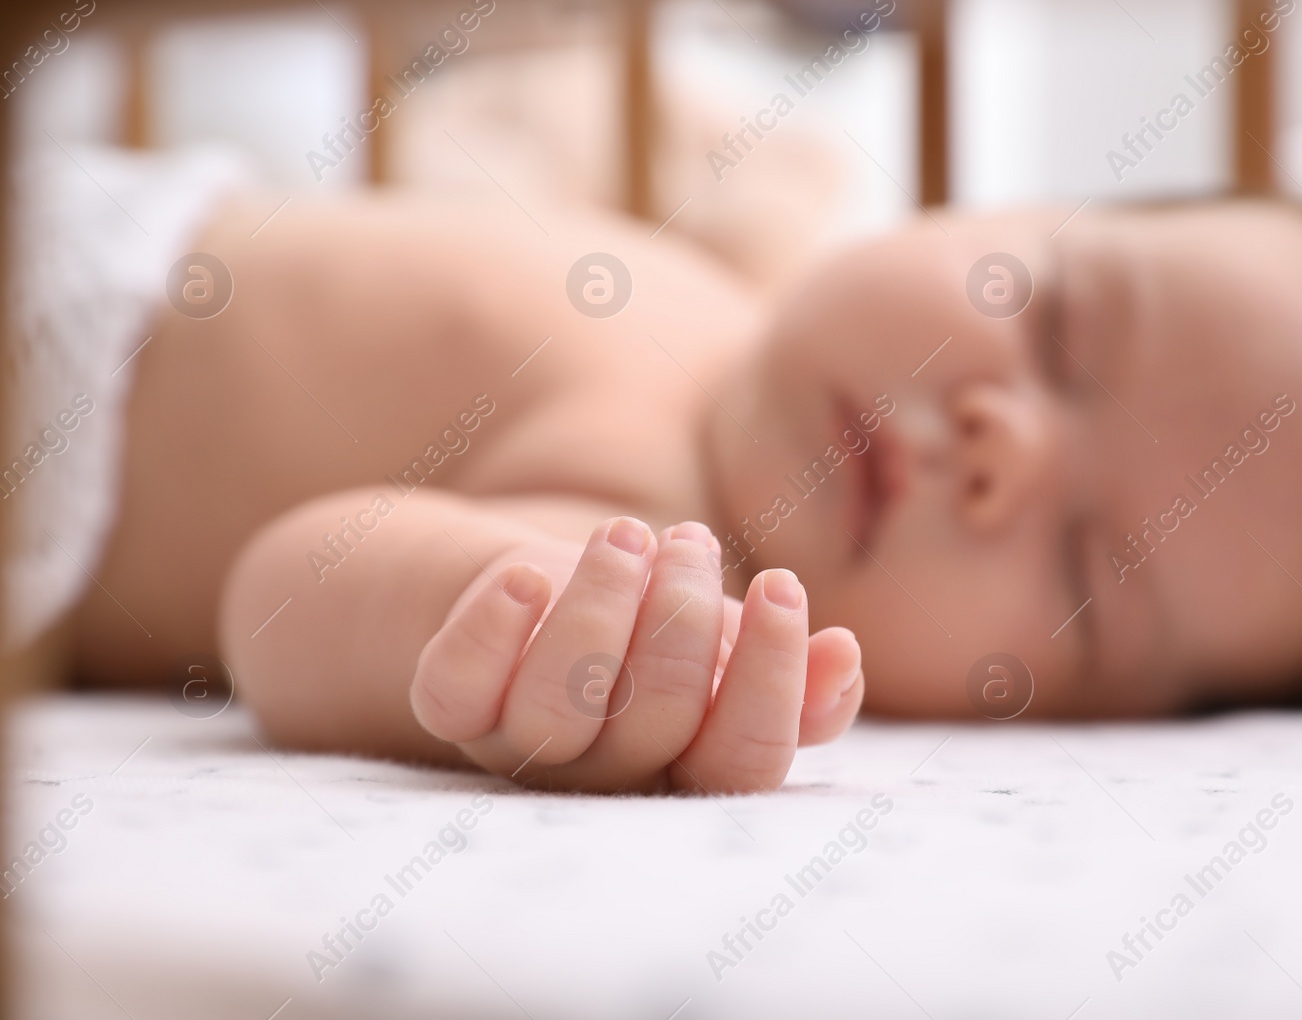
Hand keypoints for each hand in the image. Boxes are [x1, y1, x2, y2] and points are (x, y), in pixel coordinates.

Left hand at [409, 517, 863, 792]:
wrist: (534, 590)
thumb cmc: (654, 628)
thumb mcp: (732, 646)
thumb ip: (795, 677)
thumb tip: (840, 657)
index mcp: (686, 769)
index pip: (741, 761)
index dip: (769, 679)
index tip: (781, 584)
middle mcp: (605, 776)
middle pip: (654, 724)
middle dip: (683, 618)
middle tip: (691, 542)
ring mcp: (520, 746)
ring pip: (557, 709)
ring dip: (600, 610)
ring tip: (630, 536)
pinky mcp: (450, 704)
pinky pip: (452, 694)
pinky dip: (488, 632)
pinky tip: (524, 575)